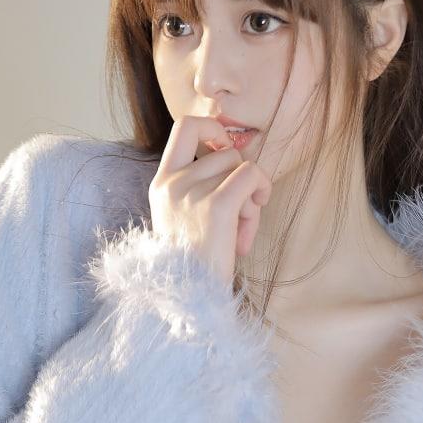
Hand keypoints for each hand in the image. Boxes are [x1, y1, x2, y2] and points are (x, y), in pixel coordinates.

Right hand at [148, 116, 272, 287]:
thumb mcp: (184, 217)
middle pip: (225, 152)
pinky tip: (254, 218)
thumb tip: (237, 154)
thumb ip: (201, 185)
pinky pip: (251, 175)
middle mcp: (173, 183)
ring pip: (241, 165)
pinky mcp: (217, 206)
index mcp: (161, 183)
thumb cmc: (196, 261)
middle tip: (241, 212)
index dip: (212, 128)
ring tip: (241, 227)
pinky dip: (261, 190)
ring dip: (252, 195)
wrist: (191, 296)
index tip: (224, 150)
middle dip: (241, 178)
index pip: (185, 126)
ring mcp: (192, 193)